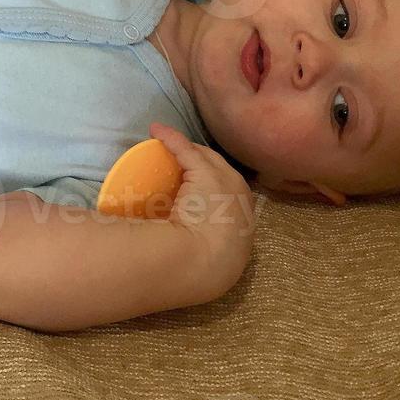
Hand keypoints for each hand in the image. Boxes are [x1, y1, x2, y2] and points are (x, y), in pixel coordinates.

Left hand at [149, 122, 256, 293]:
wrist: (202, 264)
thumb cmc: (200, 268)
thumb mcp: (208, 262)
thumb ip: (202, 253)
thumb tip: (179, 258)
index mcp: (243, 229)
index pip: (230, 202)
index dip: (215, 193)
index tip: (196, 192)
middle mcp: (241, 203)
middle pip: (223, 175)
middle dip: (205, 166)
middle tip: (182, 163)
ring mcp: (228, 184)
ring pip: (208, 160)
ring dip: (189, 151)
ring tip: (170, 145)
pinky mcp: (207, 172)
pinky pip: (186, 150)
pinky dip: (171, 139)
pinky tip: (156, 131)